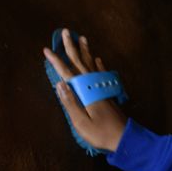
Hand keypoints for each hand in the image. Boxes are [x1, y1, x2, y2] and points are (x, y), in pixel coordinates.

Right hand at [43, 29, 126, 152]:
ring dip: (85, 51)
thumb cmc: (101, 133)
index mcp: (85, 92)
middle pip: (80, 63)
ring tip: (82, 38)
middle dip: (71, 47)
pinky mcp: (108, 93)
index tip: (46, 50)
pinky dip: (98, 64)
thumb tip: (59, 84)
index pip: (67, 74)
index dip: (56, 61)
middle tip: (66, 32)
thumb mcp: (81, 122)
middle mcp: (94, 86)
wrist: (125, 138)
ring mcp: (102, 88)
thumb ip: (70, 103)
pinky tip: (98, 58)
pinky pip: (102, 73)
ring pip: (92, 64)